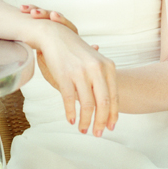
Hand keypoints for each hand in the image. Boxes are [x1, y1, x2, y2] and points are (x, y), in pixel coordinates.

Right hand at [24, 6, 116, 136]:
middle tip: (98, 133)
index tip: (110, 127)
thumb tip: (110, 106)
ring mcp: (81, 72)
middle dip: (101, 122)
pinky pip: (70, 100)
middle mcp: (96, 69)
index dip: (112, 115)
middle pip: (103, 103)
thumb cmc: (74, 50)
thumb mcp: (94, 60)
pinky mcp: (65, 75)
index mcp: (107, 66)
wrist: (54, 34)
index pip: (113, 97)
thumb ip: (103, 79)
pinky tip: (71, 119)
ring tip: (83, 129)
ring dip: (86, 121)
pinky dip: (71, 113)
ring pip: (87, 104)